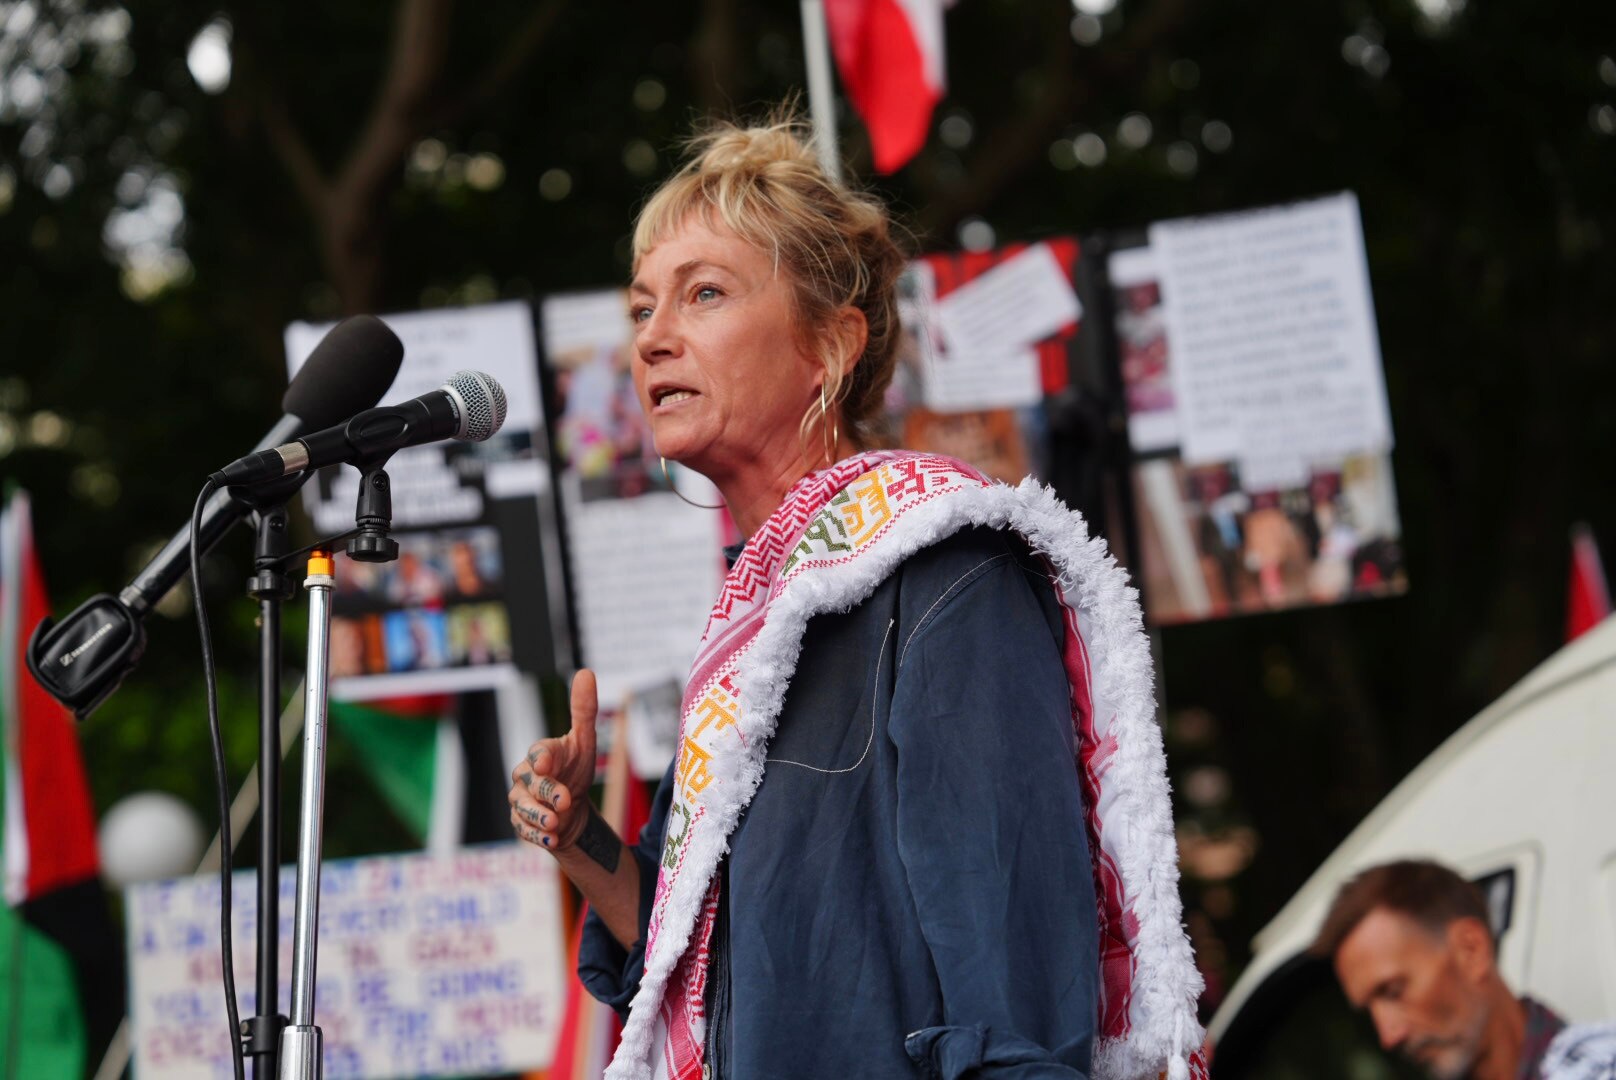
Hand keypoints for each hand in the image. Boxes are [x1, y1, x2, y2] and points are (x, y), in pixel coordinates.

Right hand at [509, 668, 597, 851]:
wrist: (572, 808)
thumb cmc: (576, 769)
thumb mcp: (585, 741)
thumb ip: (584, 710)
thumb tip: (586, 672)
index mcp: (541, 754)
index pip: (538, 752)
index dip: (542, 757)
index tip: (546, 763)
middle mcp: (526, 776)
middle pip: (532, 783)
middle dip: (547, 792)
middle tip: (565, 801)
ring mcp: (521, 801)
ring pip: (523, 809)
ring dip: (539, 817)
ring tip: (556, 824)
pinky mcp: (521, 824)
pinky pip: (524, 830)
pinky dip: (538, 837)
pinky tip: (553, 840)